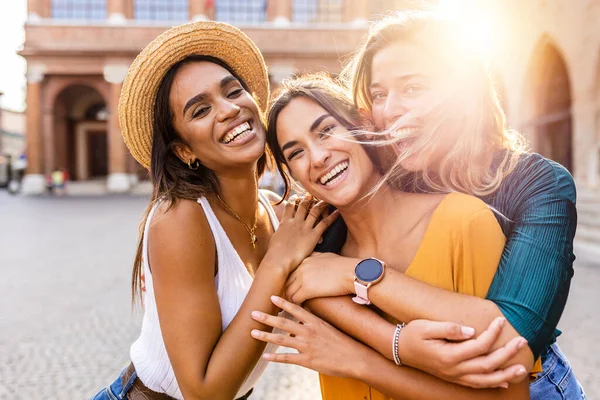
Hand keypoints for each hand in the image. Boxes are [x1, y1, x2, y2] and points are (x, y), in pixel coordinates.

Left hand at [251, 295, 371, 378]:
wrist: (356, 358)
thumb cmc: (345, 342)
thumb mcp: (331, 327)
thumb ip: (316, 322)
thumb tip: (306, 318)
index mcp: (315, 322)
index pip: (296, 309)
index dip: (282, 303)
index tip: (270, 297)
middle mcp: (309, 332)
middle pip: (283, 322)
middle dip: (267, 317)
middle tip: (253, 313)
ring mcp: (307, 346)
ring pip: (281, 339)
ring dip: (265, 336)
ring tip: (252, 332)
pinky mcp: (307, 360)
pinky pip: (287, 358)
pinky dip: (275, 357)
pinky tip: (265, 356)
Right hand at [263, 195, 338, 274]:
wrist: (279, 259)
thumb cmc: (275, 253)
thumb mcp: (275, 238)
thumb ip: (280, 231)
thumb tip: (280, 230)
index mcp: (285, 222)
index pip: (289, 206)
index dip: (293, 200)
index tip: (296, 196)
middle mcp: (295, 222)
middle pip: (303, 206)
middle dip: (308, 198)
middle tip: (313, 193)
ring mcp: (305, 227)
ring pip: (315, 211)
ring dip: (322, 204)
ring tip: (327, 199)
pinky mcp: (312, 235)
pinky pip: (324, 223)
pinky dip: (332, 217)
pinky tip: (338, 212)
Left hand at [285, 252, 357, 303]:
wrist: (352, 272)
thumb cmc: (344, 265)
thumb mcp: (327, 255)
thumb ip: (316, 256)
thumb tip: (313, 257)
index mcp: (305, 260)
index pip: (290, 273)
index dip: (291, 283)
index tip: (292, 290)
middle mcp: (301, 267)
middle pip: (286, 282)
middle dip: (288, 292)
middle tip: (290, 300)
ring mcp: (303, 278)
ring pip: (288, 292)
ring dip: (291, 300)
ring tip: (295, 306)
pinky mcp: (307, 289)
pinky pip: (295, 299)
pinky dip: (297, 304)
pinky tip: (302, 307)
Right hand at [397, 317, 528, 388]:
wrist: (399, 350)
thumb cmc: (412, 335)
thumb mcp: (426, 326)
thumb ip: (449, 328)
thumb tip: (470, 330)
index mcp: (449, 355)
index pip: (479, 345)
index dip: (493, 333)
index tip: (501, 320)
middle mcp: (454, 369)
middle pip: (488, 364)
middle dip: (507, 353)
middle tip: (522, 341)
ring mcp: (454, 376)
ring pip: (485, 380)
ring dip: (505, 375)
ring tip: (522, 368)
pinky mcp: (453, 377)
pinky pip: (477, 384)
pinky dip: (492, 384)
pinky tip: (504, 382)